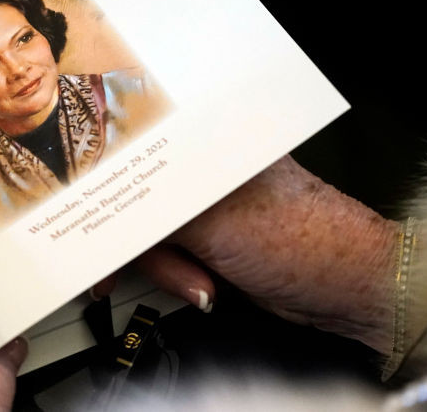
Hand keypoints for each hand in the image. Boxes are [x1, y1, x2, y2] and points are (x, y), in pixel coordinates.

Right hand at [96, 156, 398, 352]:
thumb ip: (151, 212)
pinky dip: (176, 274)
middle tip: (108, 264)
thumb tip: (101, 209)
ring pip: (150, 229)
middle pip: (135, 194)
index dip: (102, 180)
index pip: (133, 149)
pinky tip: (198, 286)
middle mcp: (202, 165)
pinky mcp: (211, 237)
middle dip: (134, 238)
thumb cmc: (301, 236)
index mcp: (204, 138)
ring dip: (164, 265)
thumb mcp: (211, 219)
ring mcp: (207, 203)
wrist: (348, 288)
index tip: (78, 210)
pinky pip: (169, 252)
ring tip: (195, 281)